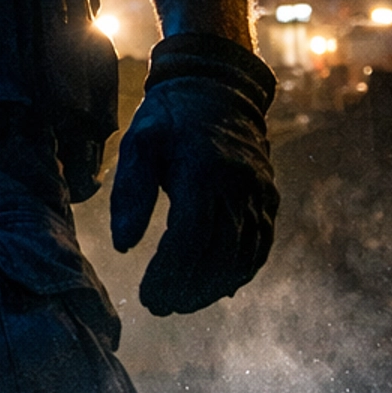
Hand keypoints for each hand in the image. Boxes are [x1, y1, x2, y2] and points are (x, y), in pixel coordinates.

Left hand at [110, 37, 277, 314]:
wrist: (218, 86)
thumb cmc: (170, 117)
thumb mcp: (139, 142)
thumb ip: (130, 193)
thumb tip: (123, 246)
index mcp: (203, 171)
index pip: (189, 238)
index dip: (169, 275)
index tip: (147, 297)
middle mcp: (238, 185)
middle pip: (218, 255)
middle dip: (189, 289)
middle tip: (160, 306)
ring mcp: (259, 192)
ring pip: (243, 256)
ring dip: (213, 287)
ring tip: (182, 302)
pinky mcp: (269, 197)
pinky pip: (261, 245)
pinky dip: (240, 272)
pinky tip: (217, 287)